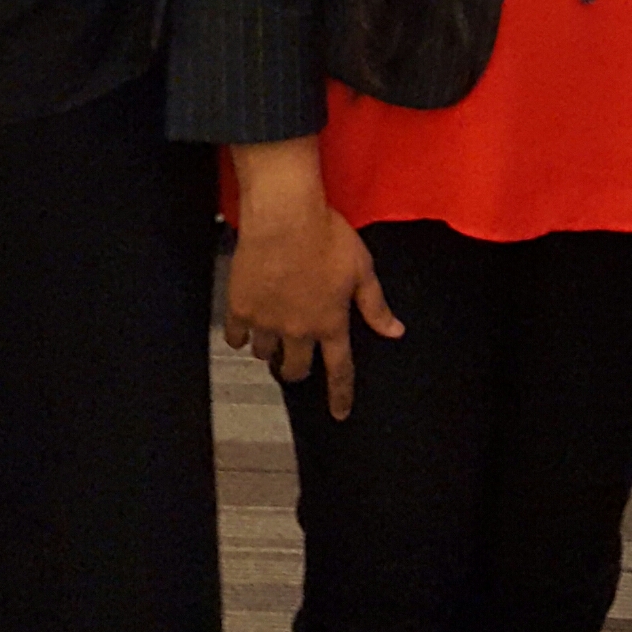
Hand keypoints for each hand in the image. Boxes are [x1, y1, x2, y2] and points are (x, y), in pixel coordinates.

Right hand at [226, 137, 402, 418]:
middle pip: (296, 369)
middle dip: (296, 370)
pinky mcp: (240, 308)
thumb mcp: (362, 268)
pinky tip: (245, 326)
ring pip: (264, 354)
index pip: (339, 371)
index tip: (339, 414)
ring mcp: (267, 322)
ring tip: (271, 334)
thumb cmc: (326, 235)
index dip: (340, 396)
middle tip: (295, 360)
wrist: (283, 216)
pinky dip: (240, 336)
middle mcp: (298, 330)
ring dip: (269, 350)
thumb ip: (376, 305)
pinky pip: (236, 337)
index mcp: (331, 323)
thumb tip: (395, 331)